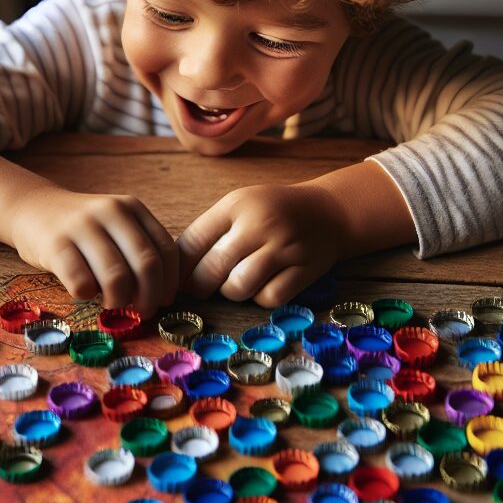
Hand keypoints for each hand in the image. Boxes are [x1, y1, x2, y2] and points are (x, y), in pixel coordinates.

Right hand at [8, 186, 177, 313]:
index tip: (164, 300)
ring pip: (116, 277)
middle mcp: (111, 211)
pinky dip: (88, 296)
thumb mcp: (116, 225)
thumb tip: (162, 294)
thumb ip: (139, 248)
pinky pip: (81, 282)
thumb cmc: (82, 229)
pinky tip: (85, 292)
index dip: (169, 282)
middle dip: (149, 297)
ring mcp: (82, 226)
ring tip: (112, 303)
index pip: (166, 250)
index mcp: (132, 208)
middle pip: (146, 265)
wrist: (32, 208)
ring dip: (119, 301)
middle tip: (142, 311)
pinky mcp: (55, 244)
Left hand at [176, 183, 346, 307]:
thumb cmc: (274, 212)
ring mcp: (284, 247)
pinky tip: (263, 285)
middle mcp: (260, 224)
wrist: (328, 212)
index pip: (192, 242)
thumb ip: (209, 232)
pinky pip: (269, 298)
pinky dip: (261, 298)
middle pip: (212, 269)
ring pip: (238, 287)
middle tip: (202, 288)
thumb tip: (174, 272)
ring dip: (231, 292)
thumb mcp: (240, 206)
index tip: (178, 280)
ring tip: (235, 283)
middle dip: (200, 286)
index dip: (179, 268)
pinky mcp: (304, 269)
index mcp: (236, 205)